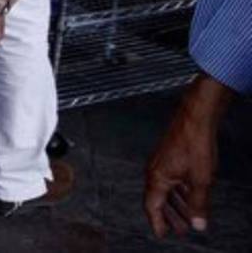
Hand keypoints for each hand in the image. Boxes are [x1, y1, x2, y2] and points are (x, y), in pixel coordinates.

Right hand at [144, 76, 229, 237]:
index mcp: (156, 178)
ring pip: (167, 190)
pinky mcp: (170, 156)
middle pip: (158, 200)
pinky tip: (191, 195)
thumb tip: (197, 223)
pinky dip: (180, 192)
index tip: (163, 234)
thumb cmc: (193, 142)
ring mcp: (162, 163)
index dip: (157, 223)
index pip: (152, 207)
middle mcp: (155, 171)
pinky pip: (172, 180)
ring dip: (177, 205)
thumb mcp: (200, 180)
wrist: (196, 117)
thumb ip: (198, 204)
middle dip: (170, 216)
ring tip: (188, 216)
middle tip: (178, 230)